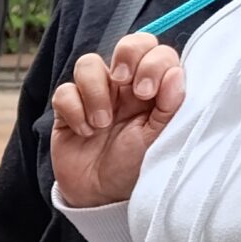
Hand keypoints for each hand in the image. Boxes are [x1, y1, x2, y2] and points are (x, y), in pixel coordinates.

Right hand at [51, 31, 185, 207]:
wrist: (100, 197)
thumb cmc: (134, 169)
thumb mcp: (159, 141)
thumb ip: (170, 107)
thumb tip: (176, 73)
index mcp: (154, 90)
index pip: (158, 52)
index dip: (152, 62)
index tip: (148, 92)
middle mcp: (126, 87)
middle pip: (128, 44)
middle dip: (126, 57)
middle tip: (125, 84)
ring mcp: (95, 95)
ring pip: (88, 63)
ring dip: (96, 93)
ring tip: (102, 124)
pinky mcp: (68, 107)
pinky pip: (64, 92)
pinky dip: (74, 112)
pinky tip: (84, 133)